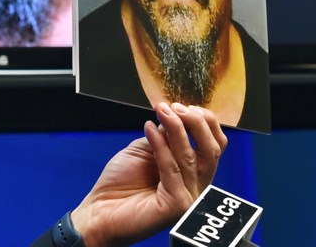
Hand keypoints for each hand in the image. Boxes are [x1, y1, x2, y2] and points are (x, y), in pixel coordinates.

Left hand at [70, 102, 227, 246]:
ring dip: (175, 128)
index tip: (184, 105)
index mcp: (193, 172)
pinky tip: (149, 128)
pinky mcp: (176, 205)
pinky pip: (171, 168)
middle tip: (175, 106)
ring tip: (161, 110)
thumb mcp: (146, 148)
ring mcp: (188, 197)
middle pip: (211, 150)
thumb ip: (165, 135)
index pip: (215, 144)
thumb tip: (176, 114)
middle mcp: (196, 186)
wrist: (100, 209)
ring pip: (191, 156)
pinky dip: (160, 145)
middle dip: (195, 122)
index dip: (205, 121)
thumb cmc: (121, 182)